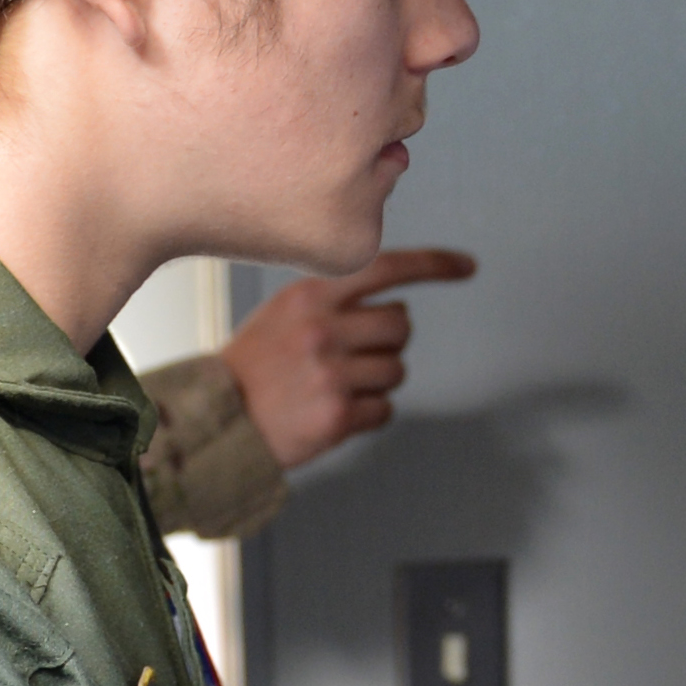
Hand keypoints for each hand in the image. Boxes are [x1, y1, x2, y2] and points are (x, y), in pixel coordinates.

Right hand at [219, 248, 475, 470]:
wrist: (217, 420)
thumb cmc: (256, 367)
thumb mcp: (285, 314)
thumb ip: (334, 302)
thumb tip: (398, 306)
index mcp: (310, 296)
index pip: (386, 267)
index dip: (434, 265)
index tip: (468, 266)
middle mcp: (323, 329)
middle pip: (402, 325)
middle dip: (390, 342)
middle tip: (356, 356)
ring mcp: (331, 373)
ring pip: (397, 370)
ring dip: (378, 381)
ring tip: (336, 386)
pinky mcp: (337, 415)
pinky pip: (385, 410)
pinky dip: (368, 414)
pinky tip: (334, 412)